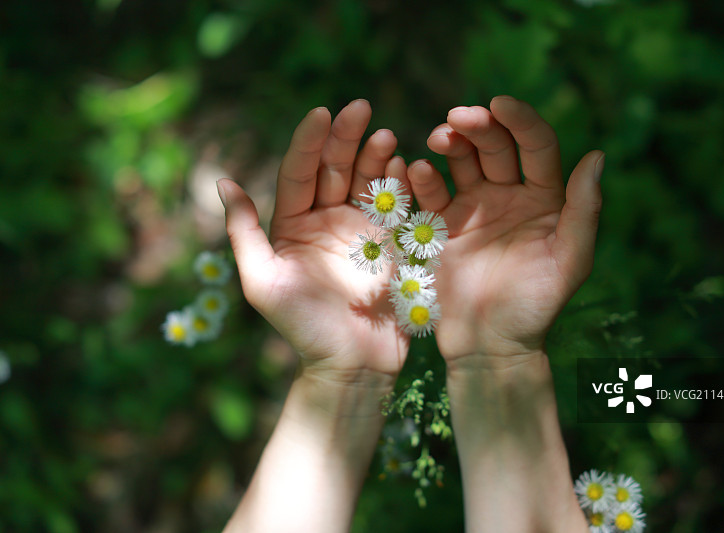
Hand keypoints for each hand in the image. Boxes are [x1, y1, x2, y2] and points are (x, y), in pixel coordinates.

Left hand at [217, 100, 409, 382]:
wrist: (353, 365)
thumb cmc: (303, 328)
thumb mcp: (262, 282)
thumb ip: (244, 232)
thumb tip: (223, 182)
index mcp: (292, 226)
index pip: (299, 172)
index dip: (309, 141)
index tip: (321, 111)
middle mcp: (326, 221)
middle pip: (335, 168)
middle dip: (346, 137)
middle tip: (360, 107)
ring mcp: (363, 230)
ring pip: (367, 180)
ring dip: (375, 155)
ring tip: (384, 135)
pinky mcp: (393, 244)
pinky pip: (397, 206)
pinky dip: (401, 184)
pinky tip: (404, 164)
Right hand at [405, 95, 603, 362]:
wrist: (489, 345)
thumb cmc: (534, 307)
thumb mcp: (569, 261)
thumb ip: (584, 210)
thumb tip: (598, 155)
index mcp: (545, 199)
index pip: (536, 146)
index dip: (521, 121)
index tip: (500, 104)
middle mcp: (510, 196)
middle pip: (495, 146)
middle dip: (478, 126)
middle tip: (456, 120)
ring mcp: (474, 209)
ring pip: (462, 161)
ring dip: (450, 142)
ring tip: (437, 138)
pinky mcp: (443, 225)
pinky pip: (432, 192)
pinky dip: (423, 178)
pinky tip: (417, 170)